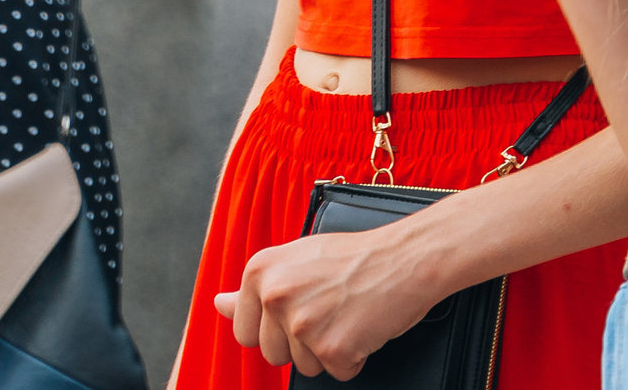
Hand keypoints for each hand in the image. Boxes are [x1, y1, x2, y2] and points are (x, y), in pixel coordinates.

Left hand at [212, 224, 446, 379]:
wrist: (407, 256)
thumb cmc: (357, 256)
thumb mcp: (298, 259)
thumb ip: (256, 288)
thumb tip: (220, 305)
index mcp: (261, 271)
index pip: (246, 332)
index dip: (277, 328)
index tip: (303, 305)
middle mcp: (275, 295)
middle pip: (273, 355)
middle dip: (304, 341)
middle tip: (332, 306)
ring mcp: (302, 323)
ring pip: (303, 366)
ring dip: (329, 349)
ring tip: (348, 312)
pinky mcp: (331, 347)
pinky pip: (337, 372)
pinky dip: (354, 356)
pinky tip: (363, 324)